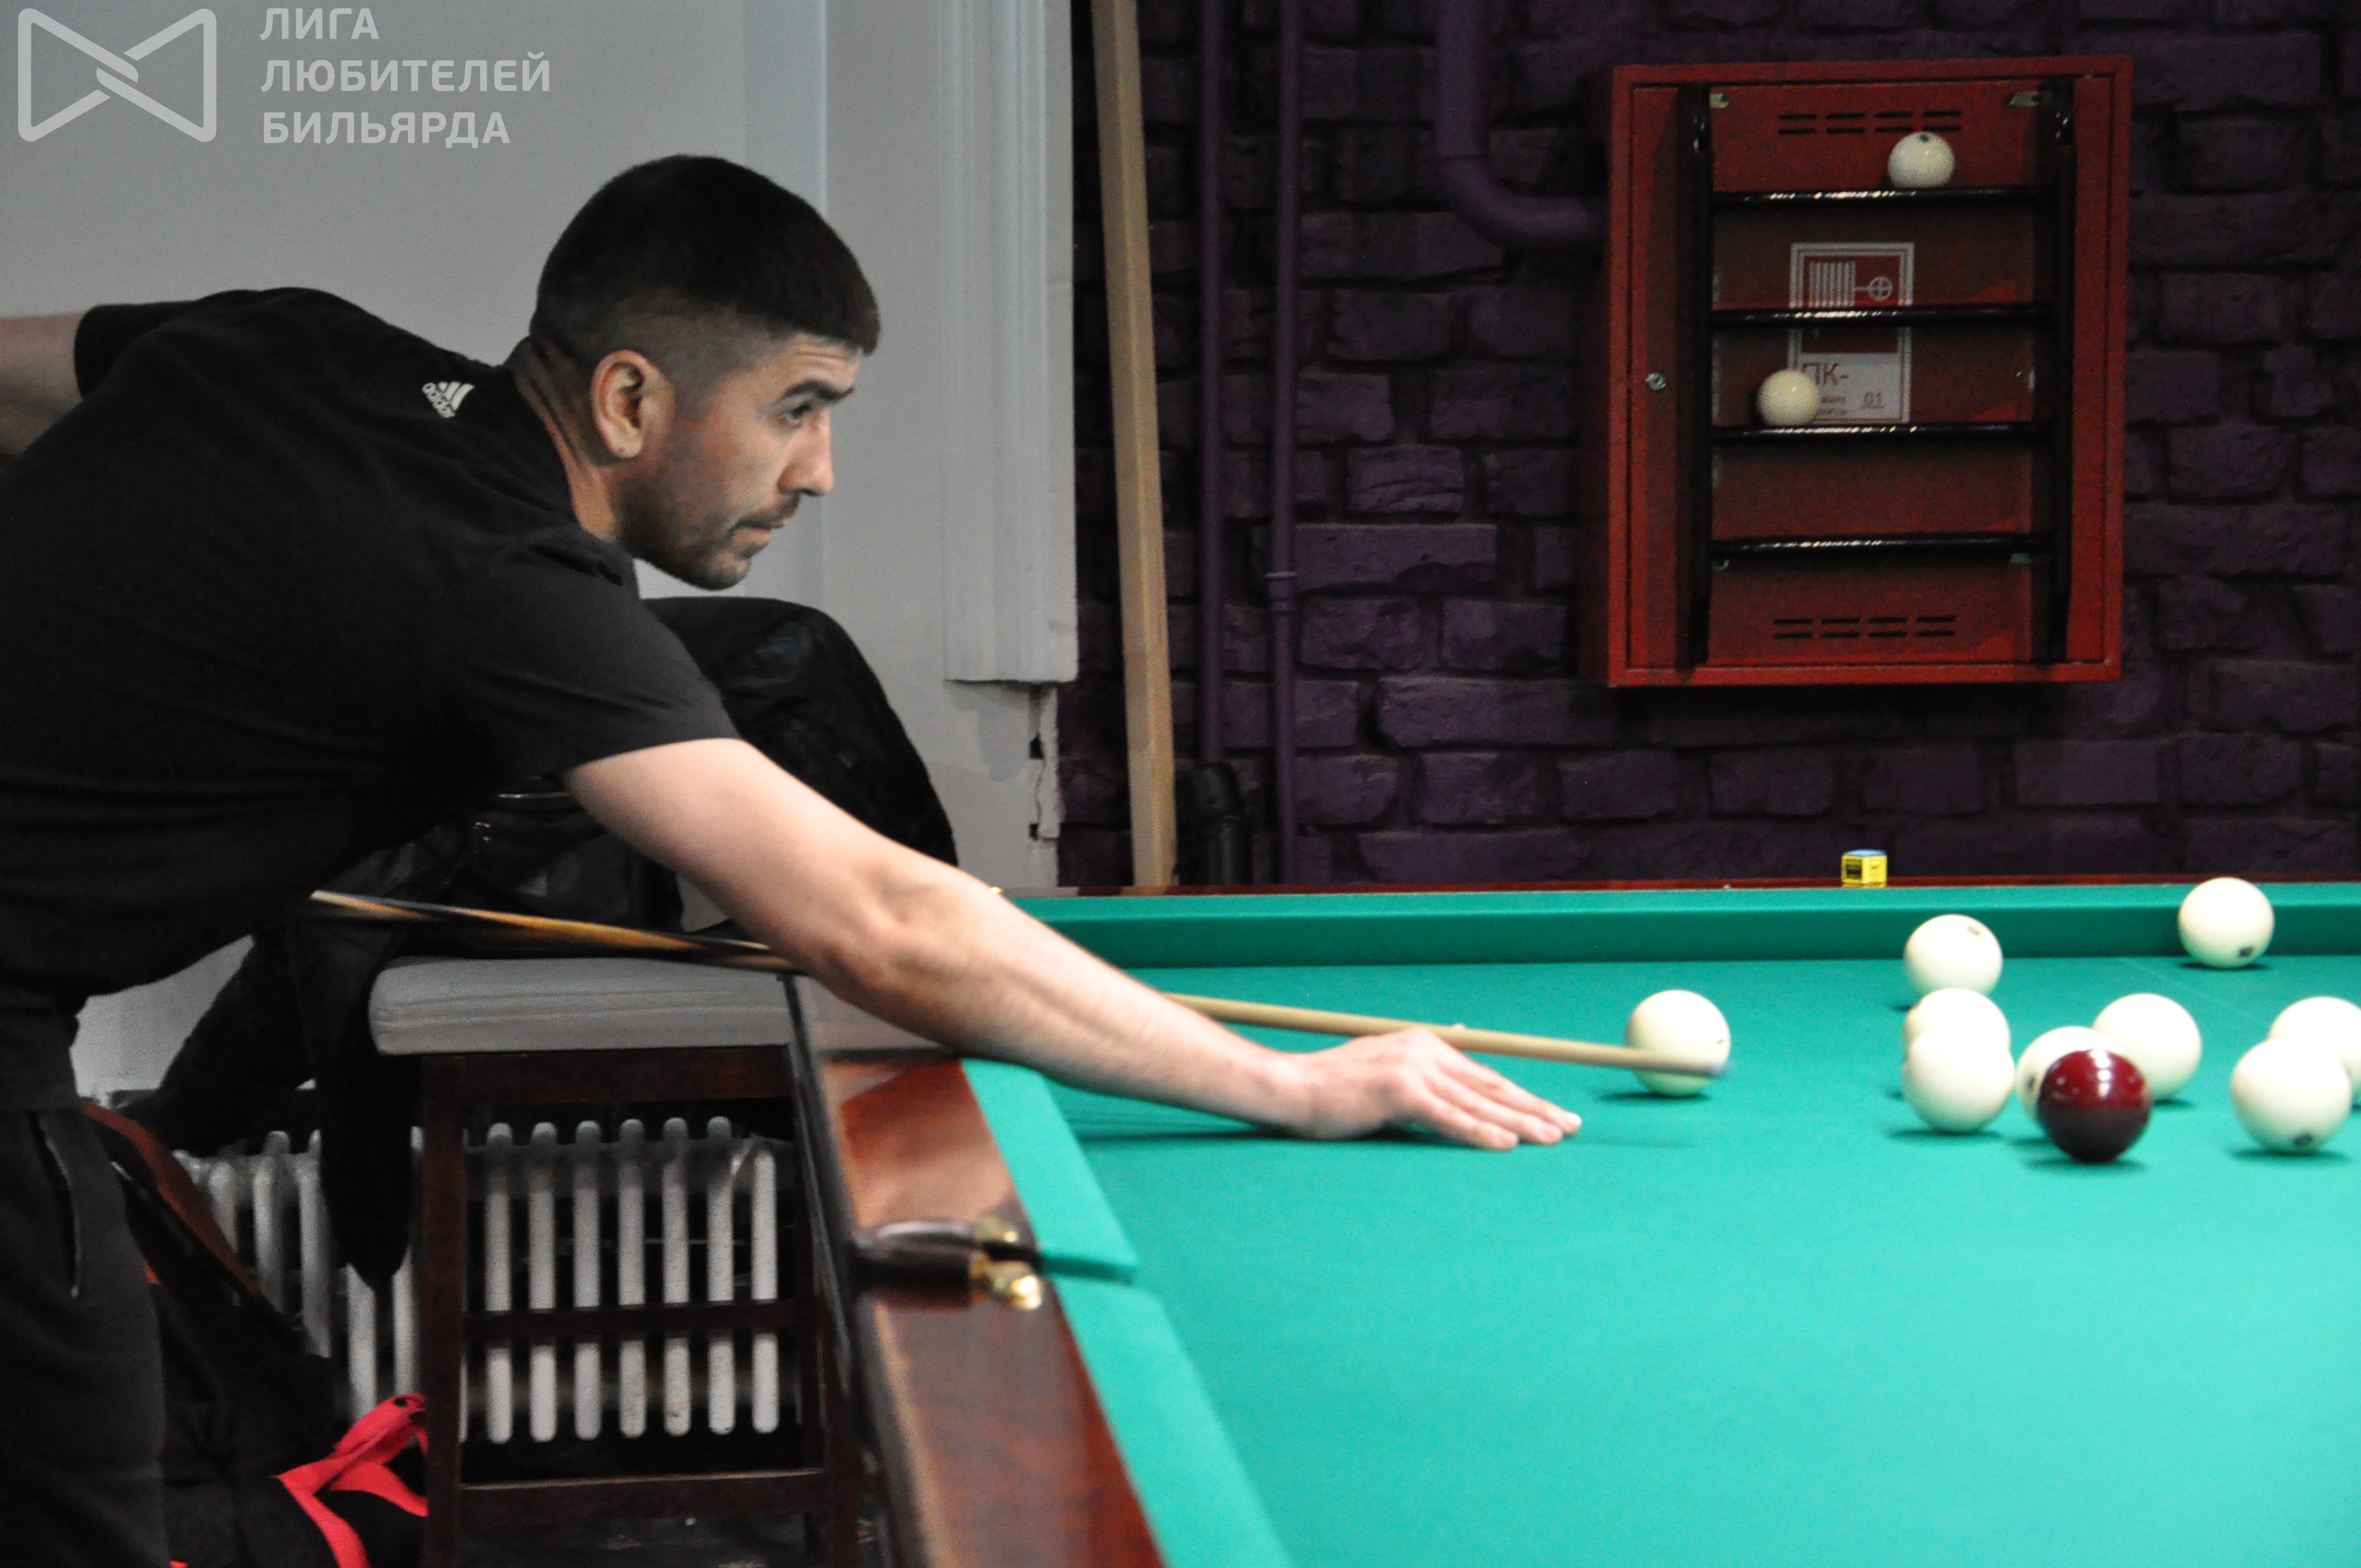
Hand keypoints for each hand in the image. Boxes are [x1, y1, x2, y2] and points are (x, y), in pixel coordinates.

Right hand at [1283, 1030, 1582, 1150]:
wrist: (1290, 1088)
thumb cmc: (1334, 1087)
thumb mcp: (1385, 1063)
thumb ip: (1423, 1062)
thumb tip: (1464, 1034)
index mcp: (1425, 1044)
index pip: (1486, 1076)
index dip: (1524, 1097)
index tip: (1555, 1114)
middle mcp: (1424, 1050)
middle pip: (1491, 1086)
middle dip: (1535, 1108)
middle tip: (1571, 1127)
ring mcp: (1413, 1069)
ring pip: (1478, 1102)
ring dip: (1519, 1122)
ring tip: (1552, 1138)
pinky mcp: (1399, 1092)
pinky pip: (1449, 1118)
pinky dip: (1481, 1131)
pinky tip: (1507, 1144)